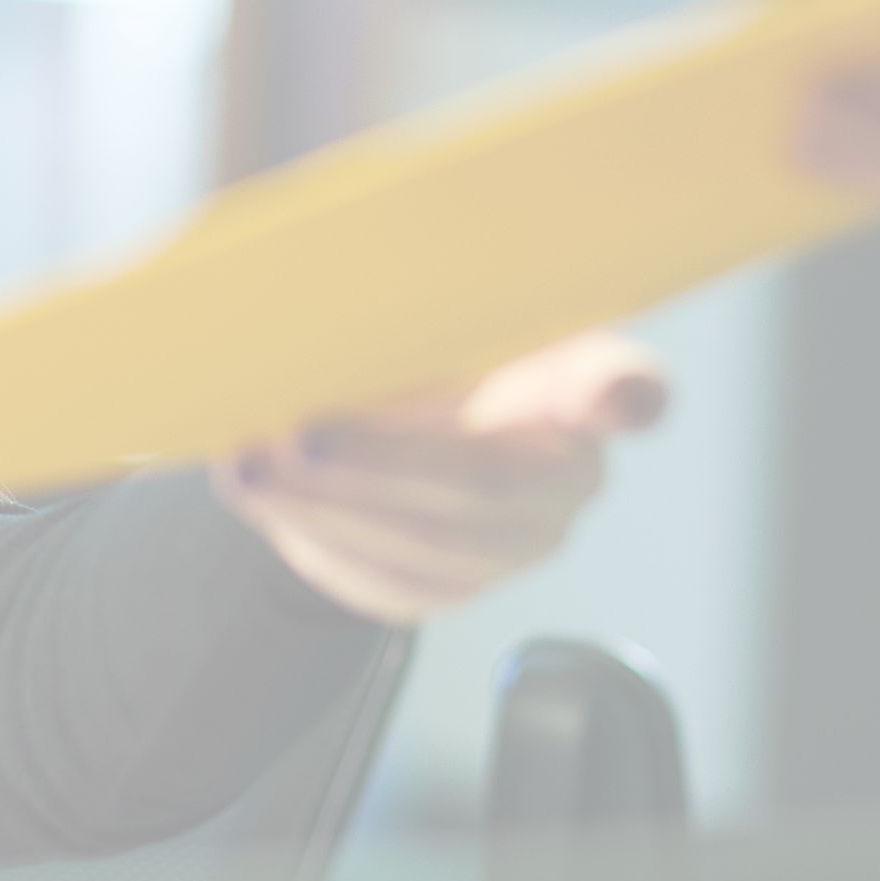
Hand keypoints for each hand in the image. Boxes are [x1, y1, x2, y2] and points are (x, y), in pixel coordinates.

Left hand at [216, 330, 669, 625]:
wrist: (403, 430)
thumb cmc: (429, 349)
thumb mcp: (432, 317)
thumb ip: (410, 312)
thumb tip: (311, 296)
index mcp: (581, 377)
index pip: (627, 388)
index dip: (624, 397)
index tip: (615, 397)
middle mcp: (572, 471)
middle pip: (490, 485)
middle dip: (383, 467)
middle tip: (301, 434)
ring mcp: (522, 539)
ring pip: (431, 545)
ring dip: (328, 505)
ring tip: (252, 466)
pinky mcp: (458, 584)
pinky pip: (391, 580)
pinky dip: (315, 538)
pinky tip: (264, 494)